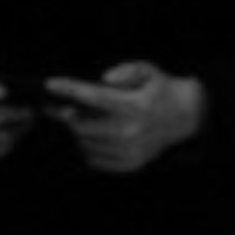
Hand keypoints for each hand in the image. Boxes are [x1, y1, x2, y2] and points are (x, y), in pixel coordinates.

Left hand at [49, 60, 202, 180]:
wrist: (185, 118)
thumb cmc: (160, 90)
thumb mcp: (149, 70)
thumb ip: (127, 70)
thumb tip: (103, 79)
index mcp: (135, 106)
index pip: (94, 97)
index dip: (69, 90)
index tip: (49, 84)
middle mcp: (131, 132)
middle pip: (82, 126)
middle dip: (63, 114)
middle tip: (53, 107)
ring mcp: (129, 151)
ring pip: (84, 143)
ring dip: (76, 131)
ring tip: (77, 119)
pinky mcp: (129, 164)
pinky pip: (93, 159)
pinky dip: (86, 147)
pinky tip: (91, 135)